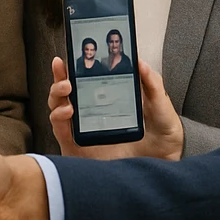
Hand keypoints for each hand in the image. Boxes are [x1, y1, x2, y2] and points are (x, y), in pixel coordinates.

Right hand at [48, 56, 182, 160]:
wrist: (163, 166)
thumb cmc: (161, 138)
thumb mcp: (160, 107)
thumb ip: (152, 84)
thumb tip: (141, 62)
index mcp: (107, 99)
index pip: (85, 79)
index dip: (74, 65)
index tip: (71, 52)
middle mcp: (91, 113)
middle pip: (66, 90)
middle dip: (60, 76)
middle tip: (63, 67)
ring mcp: (83, 129)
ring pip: (58, 106)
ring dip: (57, 93)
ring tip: (67, 87)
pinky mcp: (77, 147)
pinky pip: (60, 129)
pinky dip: (58, 117)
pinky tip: (68, 111)